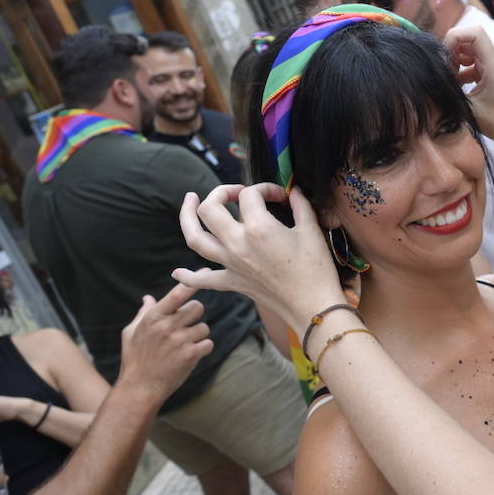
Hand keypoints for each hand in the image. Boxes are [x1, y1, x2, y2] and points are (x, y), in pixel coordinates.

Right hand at [116, 282, 212, 401]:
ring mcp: (180, 341)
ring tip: (182, 347)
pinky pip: (208, 344)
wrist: (140, 388)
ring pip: (204, 327)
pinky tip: (189, 356)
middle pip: (198, 308)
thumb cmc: (134, 359)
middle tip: (184, 327)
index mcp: (154, 317)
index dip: (193, 280)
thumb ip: (143, 314)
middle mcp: (167, 326)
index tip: (205, 270)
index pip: (178, 293)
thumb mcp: (131, 333)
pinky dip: (202, 349)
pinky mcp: (191, 355)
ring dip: (198, 336)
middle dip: (194, 316)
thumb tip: (148, 298)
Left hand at [174, 184, 342, 331]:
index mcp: (258, 228)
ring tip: (190, 202)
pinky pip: (202, 280)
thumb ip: (300, 205)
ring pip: (194, 238)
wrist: (312, 306)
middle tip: (233, 192)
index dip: (265, 189)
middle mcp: (237, 244)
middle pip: (210, 209)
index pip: (250, 195)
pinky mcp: (232, 282)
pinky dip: (187, 276)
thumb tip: (294, 191)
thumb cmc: (316, 269)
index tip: (281, 197)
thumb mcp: (312, 230)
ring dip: (187, 218)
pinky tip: (177, 271)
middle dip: (220, 193)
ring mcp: (231, 264)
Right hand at [443, 24, 493, 147]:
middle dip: (451, 52)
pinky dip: (461, 69)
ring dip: (455, 62)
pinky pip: (472, 60)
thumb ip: (450, 91)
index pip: (475, 32)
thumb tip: (431, 78)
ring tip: (451, 81)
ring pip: (468, 49)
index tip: (444, 57)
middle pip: (468, 39)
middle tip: (445, 74)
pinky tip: (457, 86)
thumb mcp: (469, 109)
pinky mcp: (493, 69)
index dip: (454, 37)